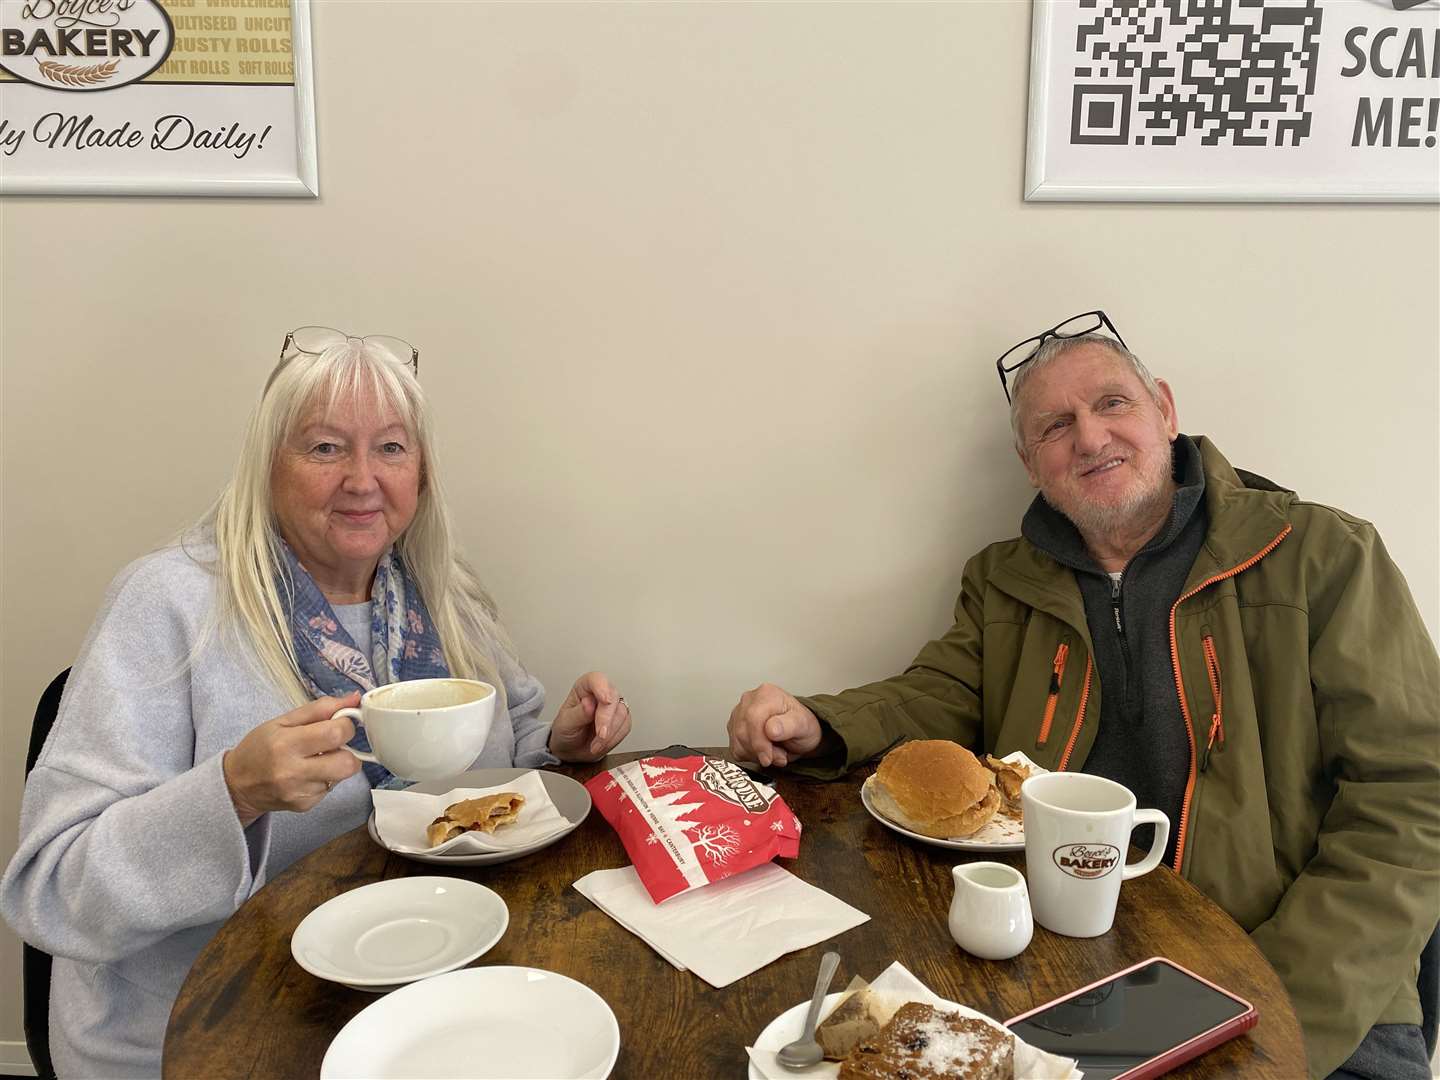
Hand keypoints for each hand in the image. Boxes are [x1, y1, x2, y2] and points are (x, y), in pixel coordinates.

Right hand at [222, 692, 363, 826]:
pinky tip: (308, 774)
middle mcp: (292, 771)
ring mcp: (299, 792)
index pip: (336, 734)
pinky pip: (331, 790)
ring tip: (317, 759)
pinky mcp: (304, 806)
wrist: (237, 784)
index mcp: (286, 743)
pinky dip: (326, 779)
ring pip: (342, 777)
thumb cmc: (259, 747)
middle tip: (333, 745)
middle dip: (348, 750)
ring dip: (337, 765)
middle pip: (348, 763)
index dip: (346, 725)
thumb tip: (354, 699)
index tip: (339, 723)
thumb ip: (321, 708)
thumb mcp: (283, 720)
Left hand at [548, 672, 631, 762]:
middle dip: (607, 719)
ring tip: (595, 744)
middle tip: (600, 735)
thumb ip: (578, 713)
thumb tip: (589, 704)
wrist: (571, 748)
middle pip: (613, 697)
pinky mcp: (621, 720)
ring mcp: (613, 706)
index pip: (596, 679)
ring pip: (622, 713)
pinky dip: (614, 738)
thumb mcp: (566, 723)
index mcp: (584, 687)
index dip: (602, 687)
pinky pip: (625, 727)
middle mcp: (601, 693)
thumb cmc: (566, 730)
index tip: (605, 700)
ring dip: (610, 733)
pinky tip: (602, 744)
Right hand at [727, 683, 822, 767]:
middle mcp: (749, 701)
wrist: (799, 731)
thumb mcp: (803, 725)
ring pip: (738, 741)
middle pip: (743, 731)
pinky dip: (750, 756)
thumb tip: (771, 729)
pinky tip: (764, 751)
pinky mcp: (734, 728)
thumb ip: (788, 726)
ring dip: (757, 754)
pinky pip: (736, 748)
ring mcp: (739, 714)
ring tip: (776, 751)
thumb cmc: (801, 724)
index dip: (759, 741)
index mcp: (766, 694)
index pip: (753, 718)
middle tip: (779, 756)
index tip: (768, 757)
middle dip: (761, 750)